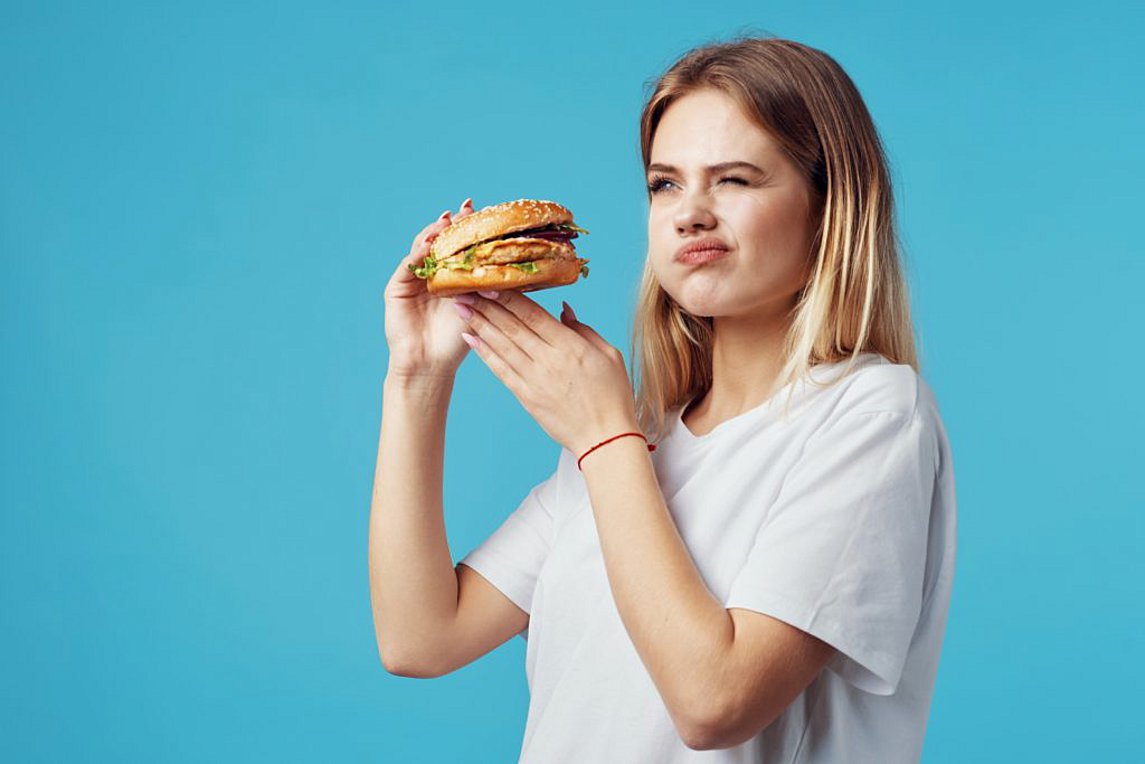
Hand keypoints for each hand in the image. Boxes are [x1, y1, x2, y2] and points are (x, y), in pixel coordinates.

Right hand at [383, 199, 476, 378]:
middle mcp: (431, 274)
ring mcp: (413, 279)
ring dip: (433, 233)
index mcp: (451, 277)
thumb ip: (484, 281)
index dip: (468, 228)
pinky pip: (408, 265)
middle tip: (465, 208)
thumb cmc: (457, 340)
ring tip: (446, 221)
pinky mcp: (396, 287)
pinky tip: (428, 244)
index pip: (459, 246)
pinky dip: (417, 253)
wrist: (431, 365)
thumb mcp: (476, 305)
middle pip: (440, 241)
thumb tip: (507, 256)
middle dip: (452, 224)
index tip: (482, 210)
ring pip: (422, 248)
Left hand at [452, 290, 640, 456]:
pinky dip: (484, 353)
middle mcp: (548, 360)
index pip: (533, 314)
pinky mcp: (526, 397)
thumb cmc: (613, 396)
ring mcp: (534, 379)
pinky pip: (500, 370)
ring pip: (501, 345)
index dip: (509, 297)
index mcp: (570, 346)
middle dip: (486, 305)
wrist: (605, 439)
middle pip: (511, 326)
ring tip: (460, 308)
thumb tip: (562, 310)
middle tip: (464, 289)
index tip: (490, 283)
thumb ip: (583, 329)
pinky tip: (471, 339)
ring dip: (479, 324)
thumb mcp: (609, 355)